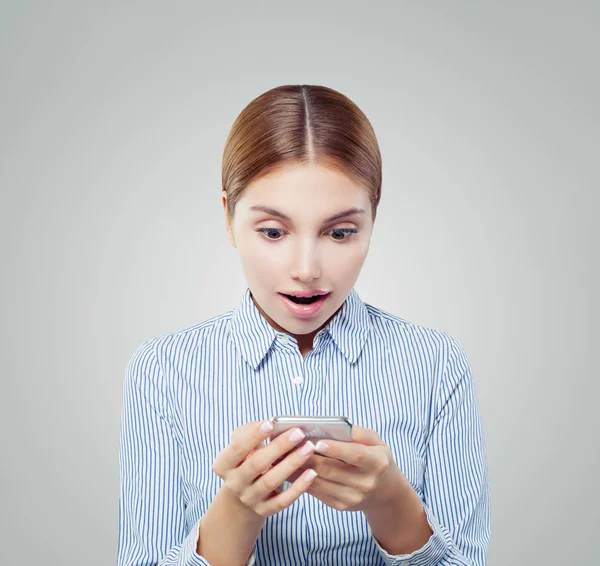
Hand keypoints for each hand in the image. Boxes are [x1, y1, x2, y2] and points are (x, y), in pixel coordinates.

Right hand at [212, 420, 318, 517]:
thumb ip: (249, 432)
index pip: (237, 449)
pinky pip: (283, 501)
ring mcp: (249, 499)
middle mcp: (234, 483)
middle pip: (257, 464)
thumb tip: (267, 425)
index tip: (271, 423)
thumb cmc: (245, 460)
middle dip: (279, 447)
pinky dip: (298, 488)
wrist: (242, 496)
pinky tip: (311, 473)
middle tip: (298, 433)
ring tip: (308, 448)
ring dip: (291, 464)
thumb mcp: (240, 446)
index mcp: (224, 465)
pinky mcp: (264, 511)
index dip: (253, 436)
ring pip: (270, 481)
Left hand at [287, 424, 407, 512]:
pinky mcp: (341, 506)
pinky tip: (289, 469)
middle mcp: (366, 483)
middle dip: (308, 457)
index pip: (355, 456)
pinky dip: (301, 480)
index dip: (336, 449)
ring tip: (283, 456)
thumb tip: (341, 427)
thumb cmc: (377, 459)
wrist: (385, 493)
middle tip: (288, 445)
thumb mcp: (377, 443)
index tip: (317, 442)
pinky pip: (317, 492)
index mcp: (377, 463)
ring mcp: (352, 497)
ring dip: (298, 469)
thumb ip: (361, 433)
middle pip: (332, 470)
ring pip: (320, 482)